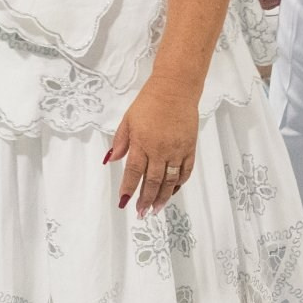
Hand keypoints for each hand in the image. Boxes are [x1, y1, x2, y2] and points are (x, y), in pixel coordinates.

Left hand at [108, 78, 198, 215]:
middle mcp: (160, 149)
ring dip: (163, 197)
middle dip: (146, 199)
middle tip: (141, 213)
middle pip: (153, 181)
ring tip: (156, 209)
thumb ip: (120, 141)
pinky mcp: (190, 147)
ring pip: (170, 180)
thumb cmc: (149, 101)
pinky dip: (179, 183)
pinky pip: (186, 171)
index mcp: (142, 142)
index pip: (133, 171)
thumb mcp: (128, 119)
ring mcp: (177, 150)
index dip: (129, 188)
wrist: (176, 89)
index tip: (124, 201)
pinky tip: (174, 191)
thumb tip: (112, 160)